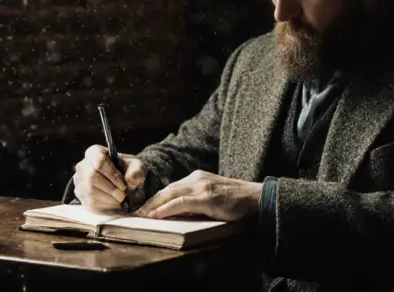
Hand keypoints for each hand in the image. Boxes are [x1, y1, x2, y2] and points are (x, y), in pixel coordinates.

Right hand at [72, 145, 148, 212]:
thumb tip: (129, 181)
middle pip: (92, 177)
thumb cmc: (128, 171)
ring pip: (90, 191)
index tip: (123, 184)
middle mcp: (82, 165)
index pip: (99, 161)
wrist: (123, 183)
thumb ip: (137, 171)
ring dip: (108, 198)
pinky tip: (113, 203)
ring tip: (120, 199)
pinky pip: (90, 203)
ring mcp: (79, 182)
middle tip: (123, 195)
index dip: (112, 175)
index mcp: (95, 152)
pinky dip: (105, 206)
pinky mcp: (81, 197)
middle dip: (110, 189)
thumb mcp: (138, 167)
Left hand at [135, 170, 261, 221]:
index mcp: (198, 177)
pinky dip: (165, 209)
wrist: (257, 198)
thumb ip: (196, 201)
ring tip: (141, 215)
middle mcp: (197, 178)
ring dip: (153, 206)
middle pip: (167, 190)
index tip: (144, 208)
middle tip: (136, 212)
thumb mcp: (212, 197)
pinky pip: (180, 203)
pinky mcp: (206, 197)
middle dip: (150, 202)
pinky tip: (156, 215)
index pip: (171, 188)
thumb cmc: (237, 201)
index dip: (156, 198)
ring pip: (170, 194)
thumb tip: (177, 212)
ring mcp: (202, 186)